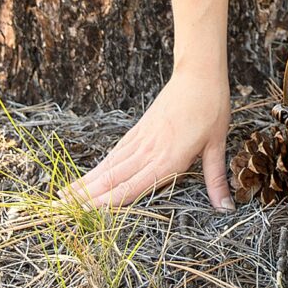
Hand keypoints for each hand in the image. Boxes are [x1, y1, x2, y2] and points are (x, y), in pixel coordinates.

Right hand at [62, 67, 232, 209]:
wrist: (199, 75)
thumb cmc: (211, 109)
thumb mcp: (218, 146)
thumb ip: (215, 180)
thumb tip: (226, 208)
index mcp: (170, 158)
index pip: (134, 186)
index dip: (110, 201)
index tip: (87, 213)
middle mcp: (150, 150)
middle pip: (114, 177)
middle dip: (88, 195)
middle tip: (62, 209)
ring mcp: (141, 139)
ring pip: (110, 165)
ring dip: (87, 182)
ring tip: (64, 196)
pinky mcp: (139, 129)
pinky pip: (116, 152)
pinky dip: (100, 166)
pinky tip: (90, 175)